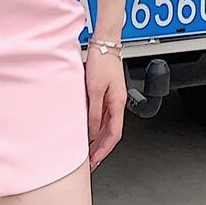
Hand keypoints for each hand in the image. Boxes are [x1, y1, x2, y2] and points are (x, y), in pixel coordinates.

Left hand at [85, 47, 126, 170]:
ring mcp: (112, 98)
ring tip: (88, 150)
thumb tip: (92, 131)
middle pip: (111, 132)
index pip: (114, 134)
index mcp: (118, 104)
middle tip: (90, 161)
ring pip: (107, 124)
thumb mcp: (94, 89)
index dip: (104, 149)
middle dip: (101, 148)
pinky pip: (102, 115)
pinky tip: (88, 130)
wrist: (104, 44)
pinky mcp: (106, 92)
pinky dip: (96, 125)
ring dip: (98, 138)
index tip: (96, 160)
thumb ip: (94, 112)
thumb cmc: (102, 61)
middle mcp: (117, 103)